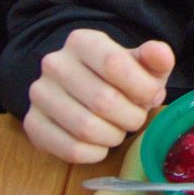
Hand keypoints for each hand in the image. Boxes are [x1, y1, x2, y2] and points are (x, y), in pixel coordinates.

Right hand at [23, 29, 174, 162]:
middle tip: (133, 118)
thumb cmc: (117, 79)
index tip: (149, 96)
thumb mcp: (141, 65)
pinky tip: (99, 144)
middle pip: (103, 100)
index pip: (114, 64)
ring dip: (113, 137)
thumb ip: (155, 59)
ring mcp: (40, 94)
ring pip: (87, 129)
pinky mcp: (32, 123)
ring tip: (116, 129)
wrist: (79, 91)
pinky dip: (95, 153)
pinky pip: (71, 150)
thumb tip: (161, 54)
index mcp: (82, 41)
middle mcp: (55, 64)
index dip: (141, 88)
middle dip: (130, 117)